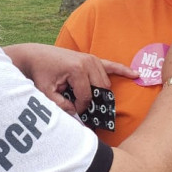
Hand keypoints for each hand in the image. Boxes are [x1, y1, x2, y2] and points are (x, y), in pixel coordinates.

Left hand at [4, 43, 137, 114]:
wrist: (36, 56)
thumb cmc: (40, 73)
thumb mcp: (46, 92)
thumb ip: (61, 105)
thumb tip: (76, 115)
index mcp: (77, 70)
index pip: (87, 97)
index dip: (80, 107)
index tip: (72, 110)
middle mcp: (88, 62)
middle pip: (99, 90)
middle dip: (91, 101)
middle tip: (82, 106)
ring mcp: (93, 59)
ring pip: (105, 83)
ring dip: (98, 92)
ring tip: (89, 98)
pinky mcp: (93, 59)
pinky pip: (112, 66)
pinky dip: (123, 70)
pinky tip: (136, 75)